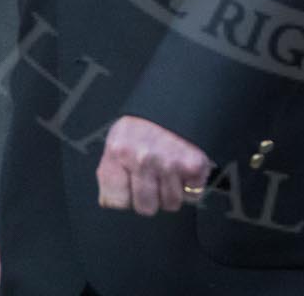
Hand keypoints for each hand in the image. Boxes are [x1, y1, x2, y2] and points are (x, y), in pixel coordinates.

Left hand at [96, 115, 212, 215]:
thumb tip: (110, 201)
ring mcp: (169, 163)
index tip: (130, 185)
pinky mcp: (193, 165)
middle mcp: (142, 159)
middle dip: (151, 196)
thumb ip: (112, 170)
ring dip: (173, 190)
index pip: (114, 202)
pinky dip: (192, 185)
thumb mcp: (117, 138)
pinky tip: (185, 168)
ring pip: (171, 203)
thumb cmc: (146, 121)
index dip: (125, 196)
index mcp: (118, 152)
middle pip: (146, 208)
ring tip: (171, 168)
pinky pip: (193, 194)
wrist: (179, 95)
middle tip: (154, 176)